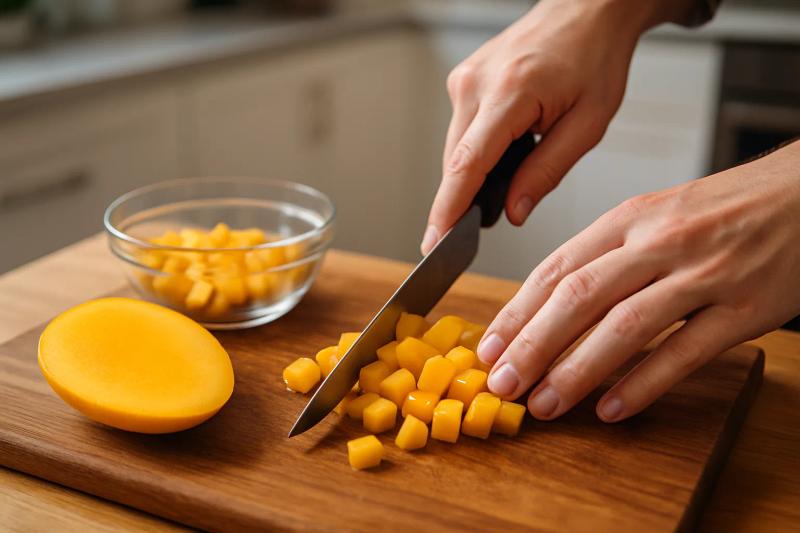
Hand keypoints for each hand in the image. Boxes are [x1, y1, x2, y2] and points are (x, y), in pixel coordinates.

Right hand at [421, 0, 646, 253]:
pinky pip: (461, 130)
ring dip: (473, 175)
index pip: (468, 162)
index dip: (449, 208)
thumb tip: (513, 212)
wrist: (586, 10)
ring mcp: (464, 79)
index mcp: (510, 92)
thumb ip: (547, 172)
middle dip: (461, 201)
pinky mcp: (463, 80)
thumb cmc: (594, 58)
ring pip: (456, 149)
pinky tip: (502, 156)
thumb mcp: (587, 124)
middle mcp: (476, 83)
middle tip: (473, 233)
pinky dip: (476, 152)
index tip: (435, 241)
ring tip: (506, 183)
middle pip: (456, 161)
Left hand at [478, 141, 799, 421]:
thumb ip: (605, 255)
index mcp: (629, 219)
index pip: (557, 268)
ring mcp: (704, 274)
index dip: (517, 312)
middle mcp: (659, 243)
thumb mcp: (655, 216)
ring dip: (577, 371)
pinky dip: (645, 383)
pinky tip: (612, 409)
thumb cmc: (722, 210)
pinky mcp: (745, 307)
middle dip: (532, 345)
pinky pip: (686, 351)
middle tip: (502, 383)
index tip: (489, 347)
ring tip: (544, 404)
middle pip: (580, 297)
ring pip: (626, 326)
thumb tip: (548, 305)